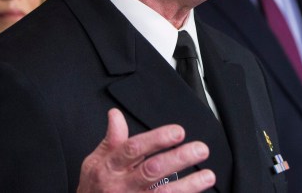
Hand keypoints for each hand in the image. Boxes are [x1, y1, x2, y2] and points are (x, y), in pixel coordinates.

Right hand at [77, 108, 215, 192]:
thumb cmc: (93, 189)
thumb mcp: (94, 162)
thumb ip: (111, 140)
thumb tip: (115, 115)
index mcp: (110, 167)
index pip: (134, 149)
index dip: (157, 139)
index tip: (178, 131)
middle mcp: (121, 186)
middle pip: (152, 170)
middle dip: (178, 159)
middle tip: (200, 149)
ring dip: (188, 186)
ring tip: (208, 176)